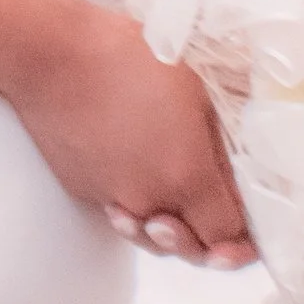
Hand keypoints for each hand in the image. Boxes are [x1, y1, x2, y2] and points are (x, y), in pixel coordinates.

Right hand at [0, 0, 255, 270]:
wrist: (51, 54)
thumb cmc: (129, 57)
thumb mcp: (198, 91)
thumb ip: (223, 144)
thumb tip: (240, 175)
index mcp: (186, 177)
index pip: (228, 236)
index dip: (246, 240)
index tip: (253, 231)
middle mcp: (149, 199)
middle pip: (190, 249)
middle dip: (210, 246)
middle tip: (221, 228)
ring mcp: (111, 198)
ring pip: (151, 235)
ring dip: (170, 230)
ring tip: (175, 212)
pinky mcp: (84, 189)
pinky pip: (121, 210)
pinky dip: (137, 205)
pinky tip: (139, 178)